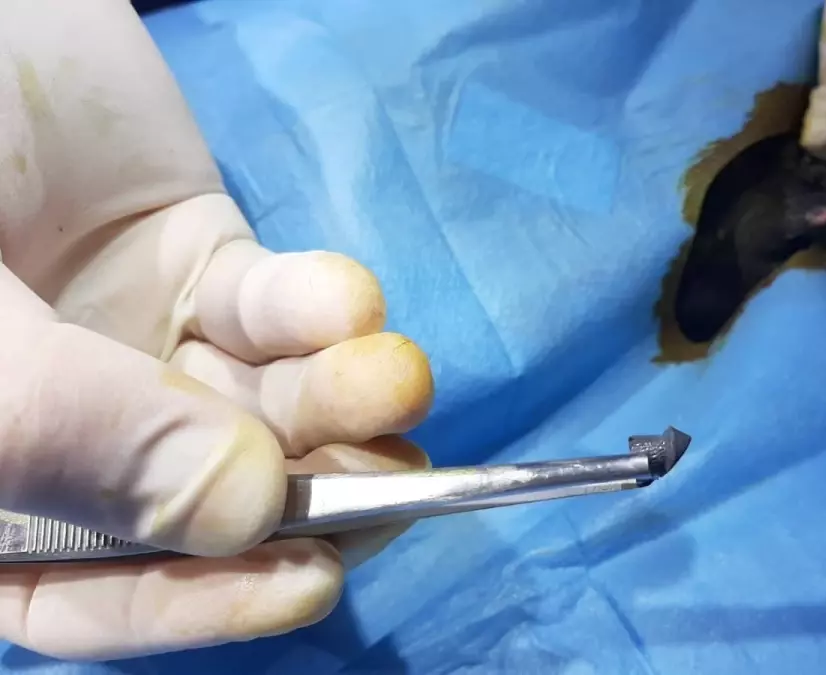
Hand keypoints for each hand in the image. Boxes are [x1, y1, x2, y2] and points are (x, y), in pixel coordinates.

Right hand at [0, 0, 433, 659]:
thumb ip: (72, 431)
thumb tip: (239, 515)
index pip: (82, 594)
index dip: (195, 603)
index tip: (310, 580)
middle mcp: (65, 425)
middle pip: (202, 503)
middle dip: (308, 496)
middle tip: (396, 479)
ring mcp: (132, 341)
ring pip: (260, 409)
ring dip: (338, 402)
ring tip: (394, 377)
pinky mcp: (193, 256)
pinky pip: (269, 307)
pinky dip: (317, 310)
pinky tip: (343, 299)